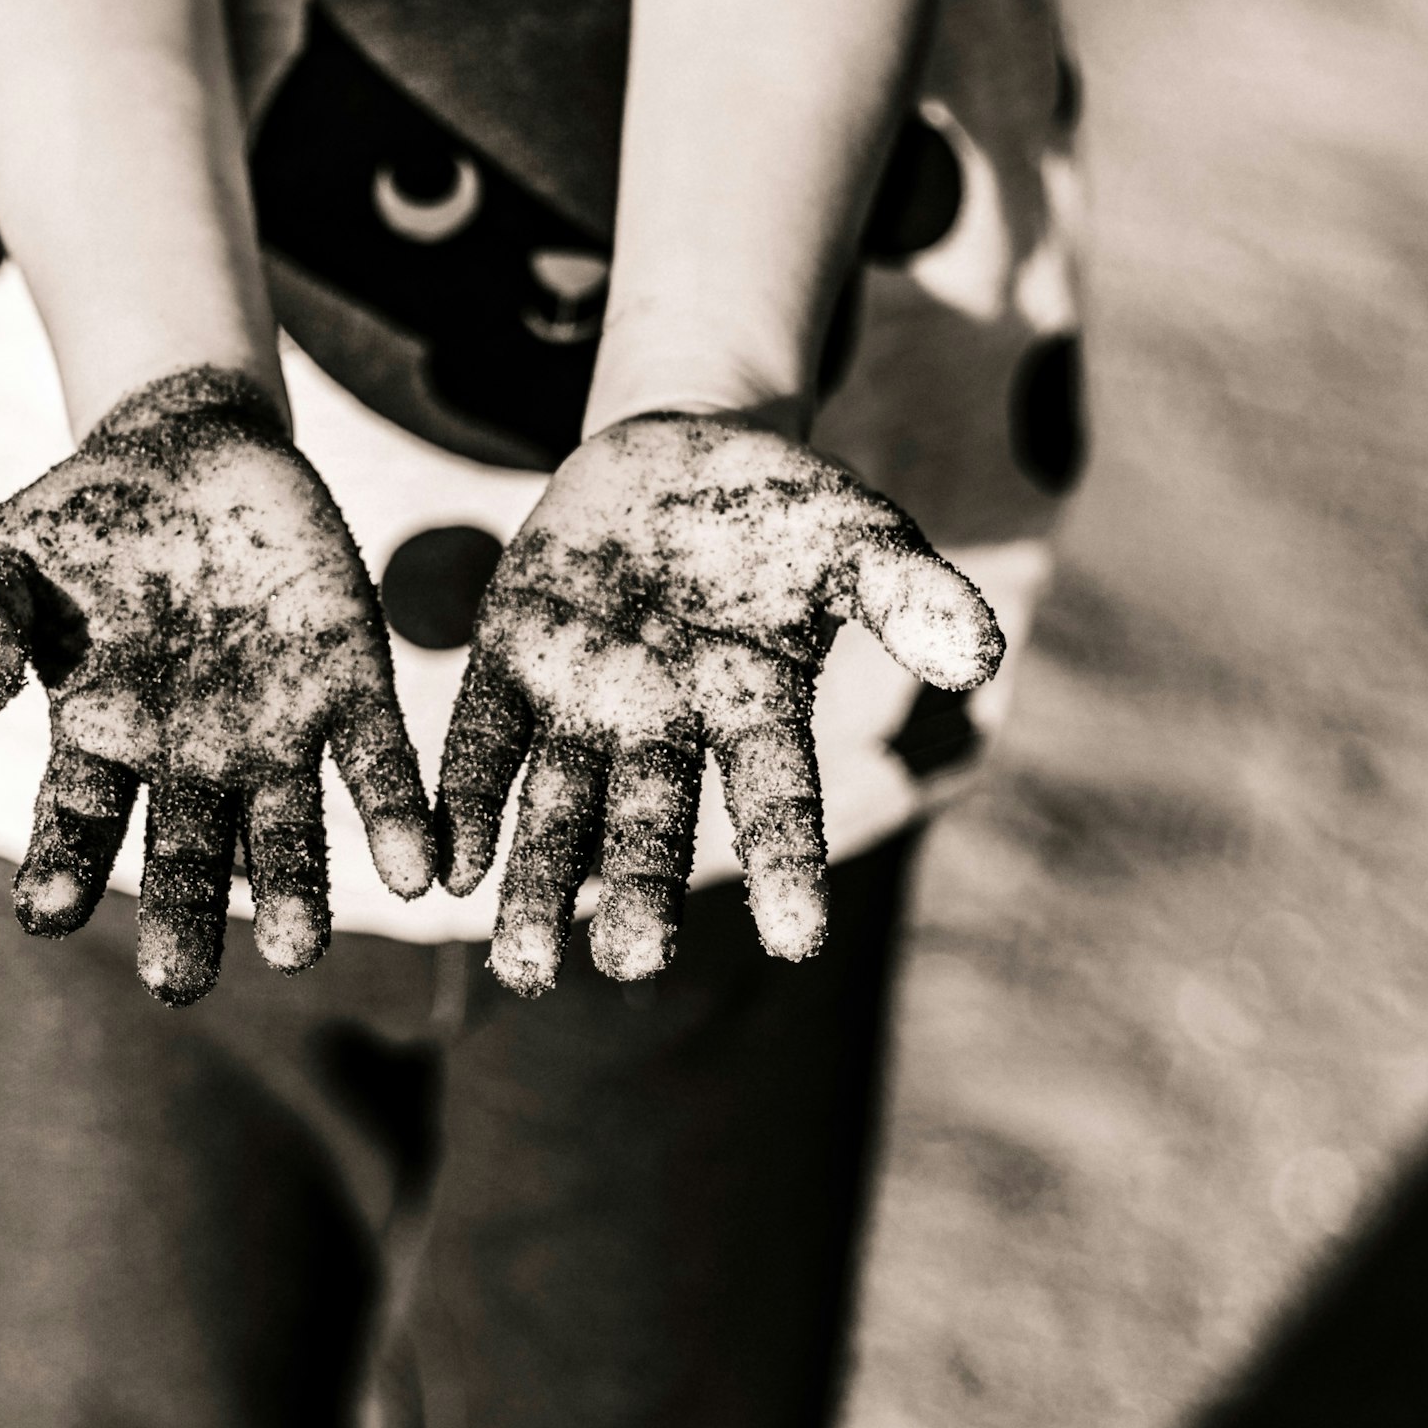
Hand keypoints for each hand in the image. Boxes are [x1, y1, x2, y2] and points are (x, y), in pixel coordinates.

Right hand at [0, 367, 435, 1003]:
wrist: (191, 443)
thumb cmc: (85, 517)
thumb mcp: (3, 551)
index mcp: (102, 735)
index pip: (76, 821)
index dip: (60, 866)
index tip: (45, 913)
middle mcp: (190, 755)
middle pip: (186, 855)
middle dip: (183, 917)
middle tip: (179, 984)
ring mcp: (273, 726)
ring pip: (286, 830)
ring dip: (293, 890)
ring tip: (296, 951)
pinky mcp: (350, 681)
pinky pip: (380, 763)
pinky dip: (398, 820)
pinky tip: (418, 875)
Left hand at [431, 412, 1002, 995]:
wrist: (677, 454)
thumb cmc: (783, 511)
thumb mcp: (855, 533)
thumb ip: (907, 594)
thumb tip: (980, 657)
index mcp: (755, 704)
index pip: (776, 797)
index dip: (787, 866)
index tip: (801, 943)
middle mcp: (666, 725)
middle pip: (650, 824)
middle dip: (637, 894)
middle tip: (628, 966)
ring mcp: (584, 700)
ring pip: (558, 809)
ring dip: (538, 887)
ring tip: (523, 973)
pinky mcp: (513, 661)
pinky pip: (484, 740)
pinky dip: (466, 802)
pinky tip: (447, 869)